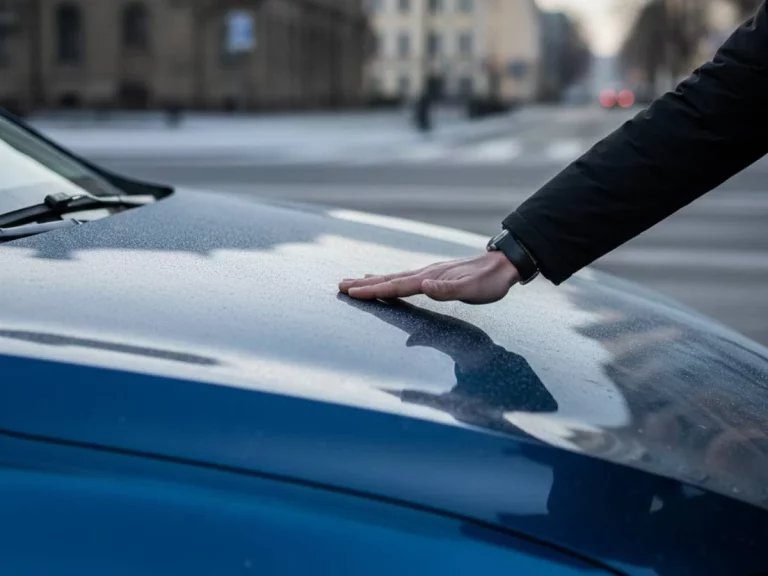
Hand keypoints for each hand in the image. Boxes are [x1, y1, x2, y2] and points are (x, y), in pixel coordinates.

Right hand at [338, 251, 519, 303]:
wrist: (503, 265)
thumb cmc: (489, 282)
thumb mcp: (473, 289)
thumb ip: (449, 289)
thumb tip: (424, 286)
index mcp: (430, 279)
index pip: (397, 285)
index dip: (374, 290)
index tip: (353, 292)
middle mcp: (425, 274)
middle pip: (389, 279)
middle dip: (364, 284)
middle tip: (340, 286)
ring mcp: (428, 273)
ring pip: (393, 277)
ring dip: (372, 281)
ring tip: (353, 282)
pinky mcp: (433, 276)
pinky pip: (403, 278)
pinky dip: (387, 278)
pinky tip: (383, 278)